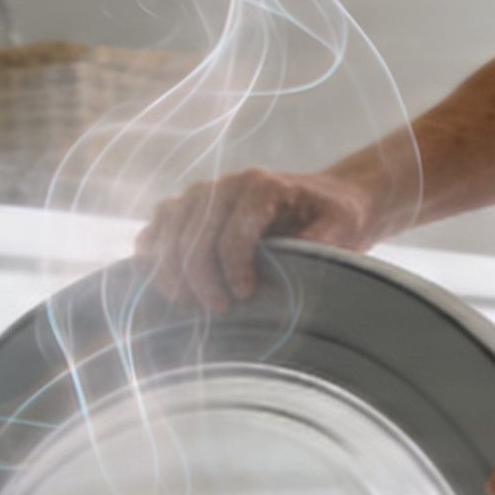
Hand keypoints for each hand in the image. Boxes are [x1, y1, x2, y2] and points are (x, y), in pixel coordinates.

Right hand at [134, 167, 387, 308]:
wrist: (325, 199)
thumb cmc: (333, 216)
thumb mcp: (342, 226)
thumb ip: (322, 240)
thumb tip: (296, 260)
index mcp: (261, 185)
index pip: (232, 231)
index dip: (233, 269)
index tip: (245, 297)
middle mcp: (225, 184)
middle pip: (194, 234)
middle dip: (200, 278)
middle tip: (218, 310)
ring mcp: (201, 194)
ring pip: (166, 229)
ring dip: (170, 270)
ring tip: (187, 303)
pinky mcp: (187, 208)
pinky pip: (155, 228)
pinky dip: (151, 256)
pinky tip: (166, 284)